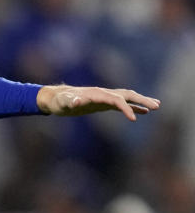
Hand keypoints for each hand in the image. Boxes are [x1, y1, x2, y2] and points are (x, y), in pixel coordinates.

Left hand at [36, 85, 159, 120]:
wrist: (55, 98)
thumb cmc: (59, 101)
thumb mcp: (62, 103)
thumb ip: (69, 101)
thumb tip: (77, 101)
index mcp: (96, 94)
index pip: (116, 100)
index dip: (126, 108)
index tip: (134, 119)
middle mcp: (103, 93)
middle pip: (126, 95)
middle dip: (141, 100)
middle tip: (157, 106)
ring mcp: (104, 97)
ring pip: (126, 98)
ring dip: (141, 101)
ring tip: (156, 106)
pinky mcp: (102, 103)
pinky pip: (121, 104)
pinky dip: (132, 107)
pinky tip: (143, 112)